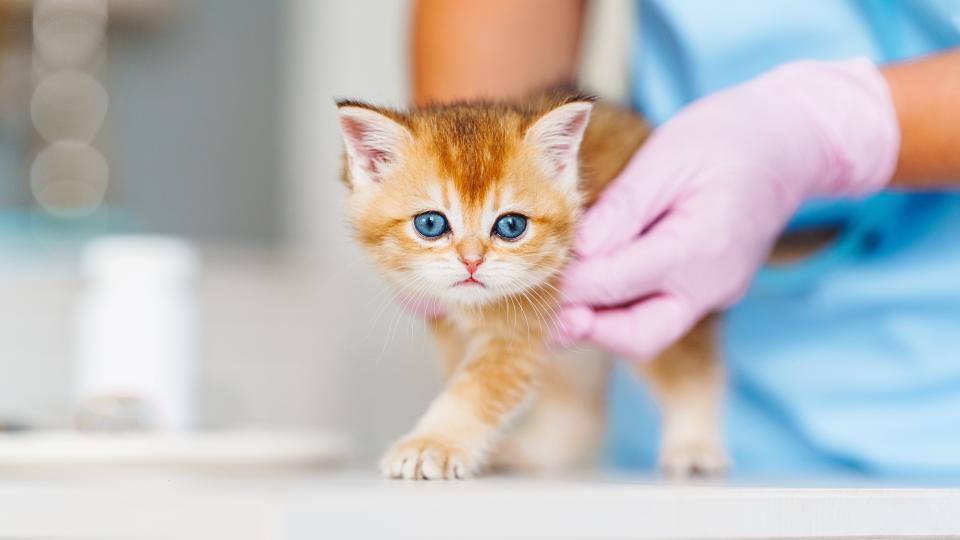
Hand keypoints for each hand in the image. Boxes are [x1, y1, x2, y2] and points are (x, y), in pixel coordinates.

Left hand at [553, 59, 899, 360]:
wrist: (794, 141)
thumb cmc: (728, 136)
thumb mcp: (667, 158)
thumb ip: (620, 210)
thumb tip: (574, 251)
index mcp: (698, 247)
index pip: (615, 283)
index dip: (568, 283)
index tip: (534, 272)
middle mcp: (711, 283)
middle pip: (637, 336)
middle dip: (586, 329)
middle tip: (544, 311)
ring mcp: (717, 291)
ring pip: (648, 333)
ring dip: (602, 325)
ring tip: (560, 302)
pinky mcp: (713, 289)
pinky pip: (662, 313)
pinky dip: (624, 309)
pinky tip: (596, 287)